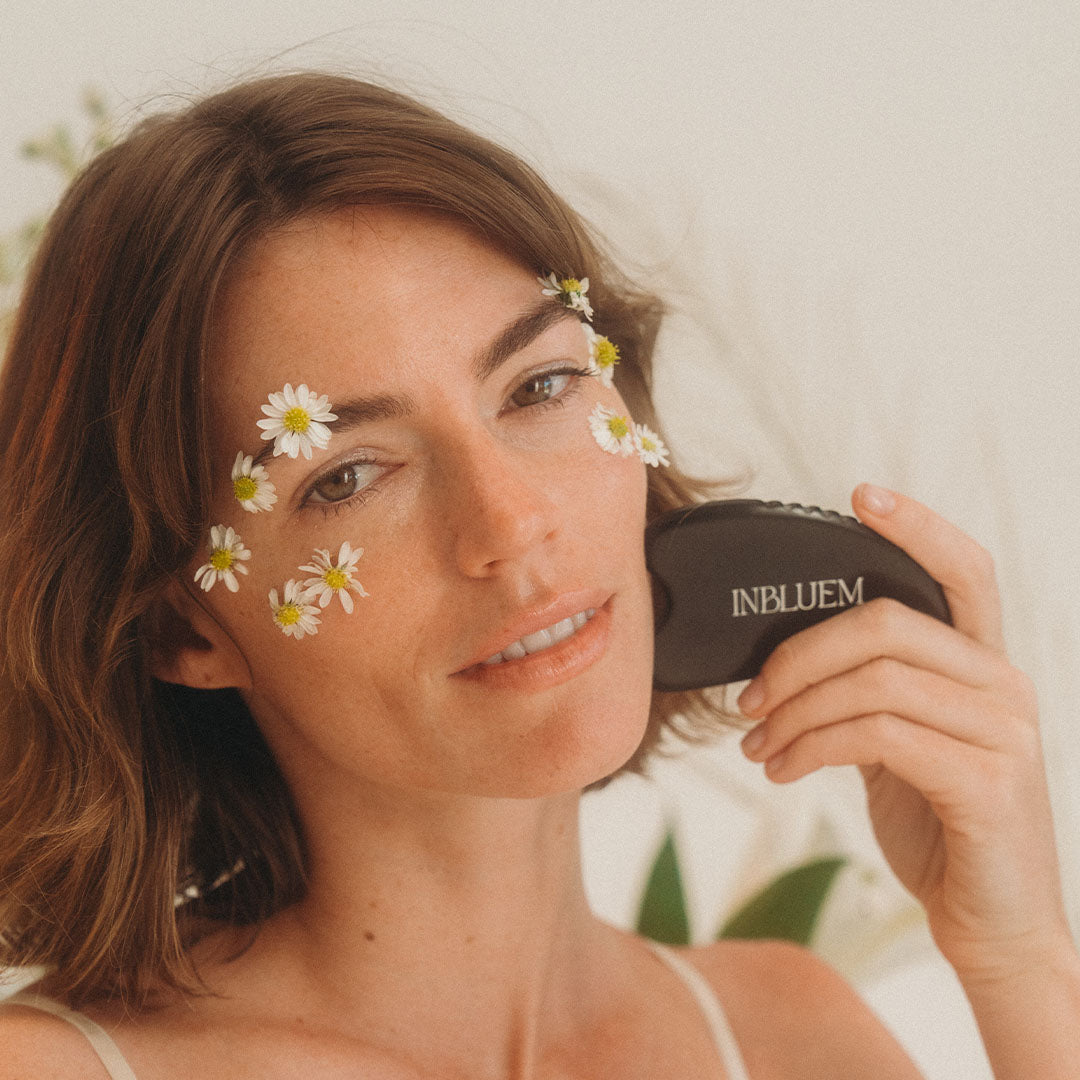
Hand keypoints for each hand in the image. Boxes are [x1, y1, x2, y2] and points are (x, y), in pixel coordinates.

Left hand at [736, 483, 1071, 978]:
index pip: (964, 570)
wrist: (991, 923)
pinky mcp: (986, 781)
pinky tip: (781, 769)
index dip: (916, 525)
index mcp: (982, 664)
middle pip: (886, 622)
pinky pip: (876, 734)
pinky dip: (810, 745)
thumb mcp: (900, 743)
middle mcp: (1003, 684)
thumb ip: (867, 693)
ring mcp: (1003, 732)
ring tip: (758, 744)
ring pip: (873, 679)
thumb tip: (787, 660)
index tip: (860, 495)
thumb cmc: (940, 823)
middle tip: (749, 699)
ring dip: (793, 709)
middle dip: (798, 654)